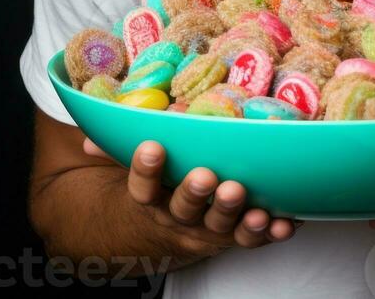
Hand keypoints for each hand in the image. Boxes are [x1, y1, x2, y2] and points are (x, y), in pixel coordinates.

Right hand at [83, 137, 300, 262]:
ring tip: (247, 199)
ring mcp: (208, 230)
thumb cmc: (159, 183)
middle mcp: (178, 217)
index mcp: (151, 198)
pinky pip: (253, 238)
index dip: (145, 169)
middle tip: (206, 175)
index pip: (141, 187)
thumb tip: (90, 135)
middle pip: (183, 209)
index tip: (152, 146)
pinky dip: (271, 232)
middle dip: (194, 192)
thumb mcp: (136, 167)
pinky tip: (285, 222)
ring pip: (219, 226)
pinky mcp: (236, 236)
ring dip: (234, 214)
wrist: (169, 230)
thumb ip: (118, 148)